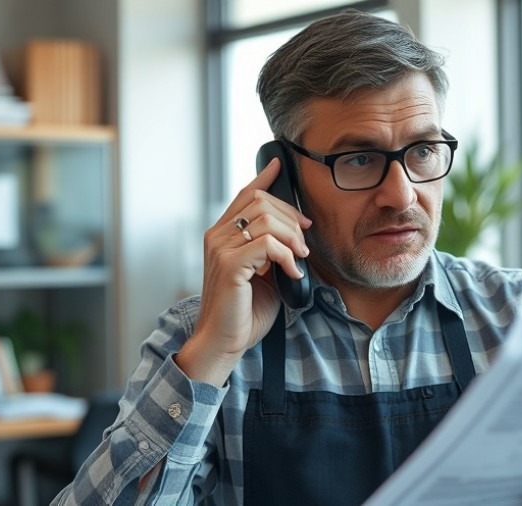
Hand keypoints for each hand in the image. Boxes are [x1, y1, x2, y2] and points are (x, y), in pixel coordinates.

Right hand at [176, 157, 311, 385]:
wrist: (225, 341)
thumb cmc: (244, 311)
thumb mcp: (263, 273)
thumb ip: (271, 250)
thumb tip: (296, 233)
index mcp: (222, 235)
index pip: (243, 194)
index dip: (264, 178)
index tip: (279, 166)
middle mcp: (217, 236)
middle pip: (260, 200)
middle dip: (291, 216)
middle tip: (304, 242)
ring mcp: (221, 249)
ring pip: (266, 218)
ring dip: (292, 238)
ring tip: (299, 259)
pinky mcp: (230, 264)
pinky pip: (267, 244)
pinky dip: (287, 257)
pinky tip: (293, 274)